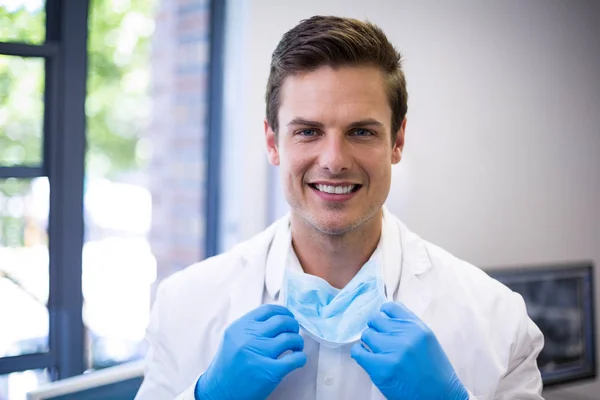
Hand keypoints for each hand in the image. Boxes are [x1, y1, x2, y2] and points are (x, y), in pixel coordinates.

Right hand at [196, 304, 306, 399]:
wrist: (218, 392)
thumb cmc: (228, 366)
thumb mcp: (233, 339)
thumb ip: (251, 328)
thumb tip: (278, 319)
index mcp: (240, 327)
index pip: (268, 310)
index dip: (283, 312)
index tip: (288, 317)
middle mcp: (249, 337)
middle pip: (282, 321)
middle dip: (293, 325)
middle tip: (294, 332)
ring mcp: (260, 354)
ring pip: (291, 338)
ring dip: (298, 342)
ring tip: (296, 347)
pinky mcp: (270, 371)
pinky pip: (295, 359)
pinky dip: (301, 358)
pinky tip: (297, 360)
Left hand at [351, 302, 468, 399]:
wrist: (440, 397)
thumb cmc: (433, 370)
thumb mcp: (427, 340)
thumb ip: (408, 324)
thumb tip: (385, 312)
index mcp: (417, 328)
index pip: (390, 307)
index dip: (384, 315)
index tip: (384, 324)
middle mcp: (405, 336)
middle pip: (375, 319)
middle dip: (376, 329)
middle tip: (381, 341)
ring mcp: (392, 352)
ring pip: (366, 335)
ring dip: (369, 343)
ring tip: (378, 353)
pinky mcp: (381, 368)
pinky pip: (358, 352)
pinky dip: (359, 354)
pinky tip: (368, 358)